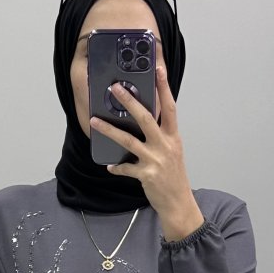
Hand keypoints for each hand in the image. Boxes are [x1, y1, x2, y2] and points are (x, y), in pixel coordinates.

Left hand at [89, 57, 194, 224]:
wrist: (179, 203)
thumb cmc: (174, 177)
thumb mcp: (173, 152)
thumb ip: (161, 136)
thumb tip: (144, 121)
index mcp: (173, 137)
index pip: (169, 107)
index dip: (164, 87)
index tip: (158, 69)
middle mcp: (165, 145)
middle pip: (146, 118)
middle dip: (130, 102)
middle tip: (116, 88)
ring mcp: (155, 160)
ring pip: (128, 140)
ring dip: (109, 130)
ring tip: (95, 121)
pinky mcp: (146, 175)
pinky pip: (125, 168)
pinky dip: (117, 167)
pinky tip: (109, 166)